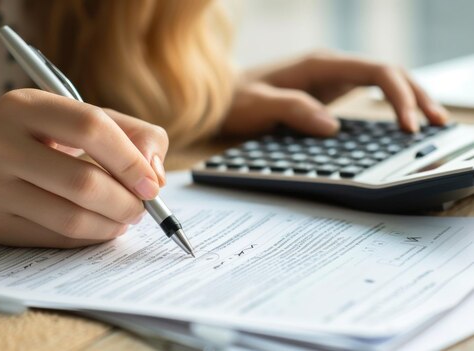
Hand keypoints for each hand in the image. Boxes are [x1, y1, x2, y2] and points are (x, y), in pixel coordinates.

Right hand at [0, 89, 168, 247]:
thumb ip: (134, 135)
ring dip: (111, 224)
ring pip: (70, 219)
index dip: (130, 159)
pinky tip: (100, 227)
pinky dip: (90, 237)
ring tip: (125, 218)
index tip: (152, 184)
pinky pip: (57, 240)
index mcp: (23, 105)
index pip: (90, 127)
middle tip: (142, 208)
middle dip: (125, 201)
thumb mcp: (84, 119)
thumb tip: (156, 175)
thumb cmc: (46, 139)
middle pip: (82, 182)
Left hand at [222, 51, 448, 136]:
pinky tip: (401, 122)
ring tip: (431, 124)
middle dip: (416, 96)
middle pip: (389, 73)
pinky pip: (368, 95)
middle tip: (436, 125)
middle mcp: (331, 68)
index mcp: (320, 65)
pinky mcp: (329, 94)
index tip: (408, 125)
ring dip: (409, 99)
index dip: (399, 95)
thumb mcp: (258, 105)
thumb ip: (292, 110)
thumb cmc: (236, 100)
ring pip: (384, 82)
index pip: (376, 71)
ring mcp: (331, 80)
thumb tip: (332, 126)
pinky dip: (390, 106)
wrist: (222, 98)